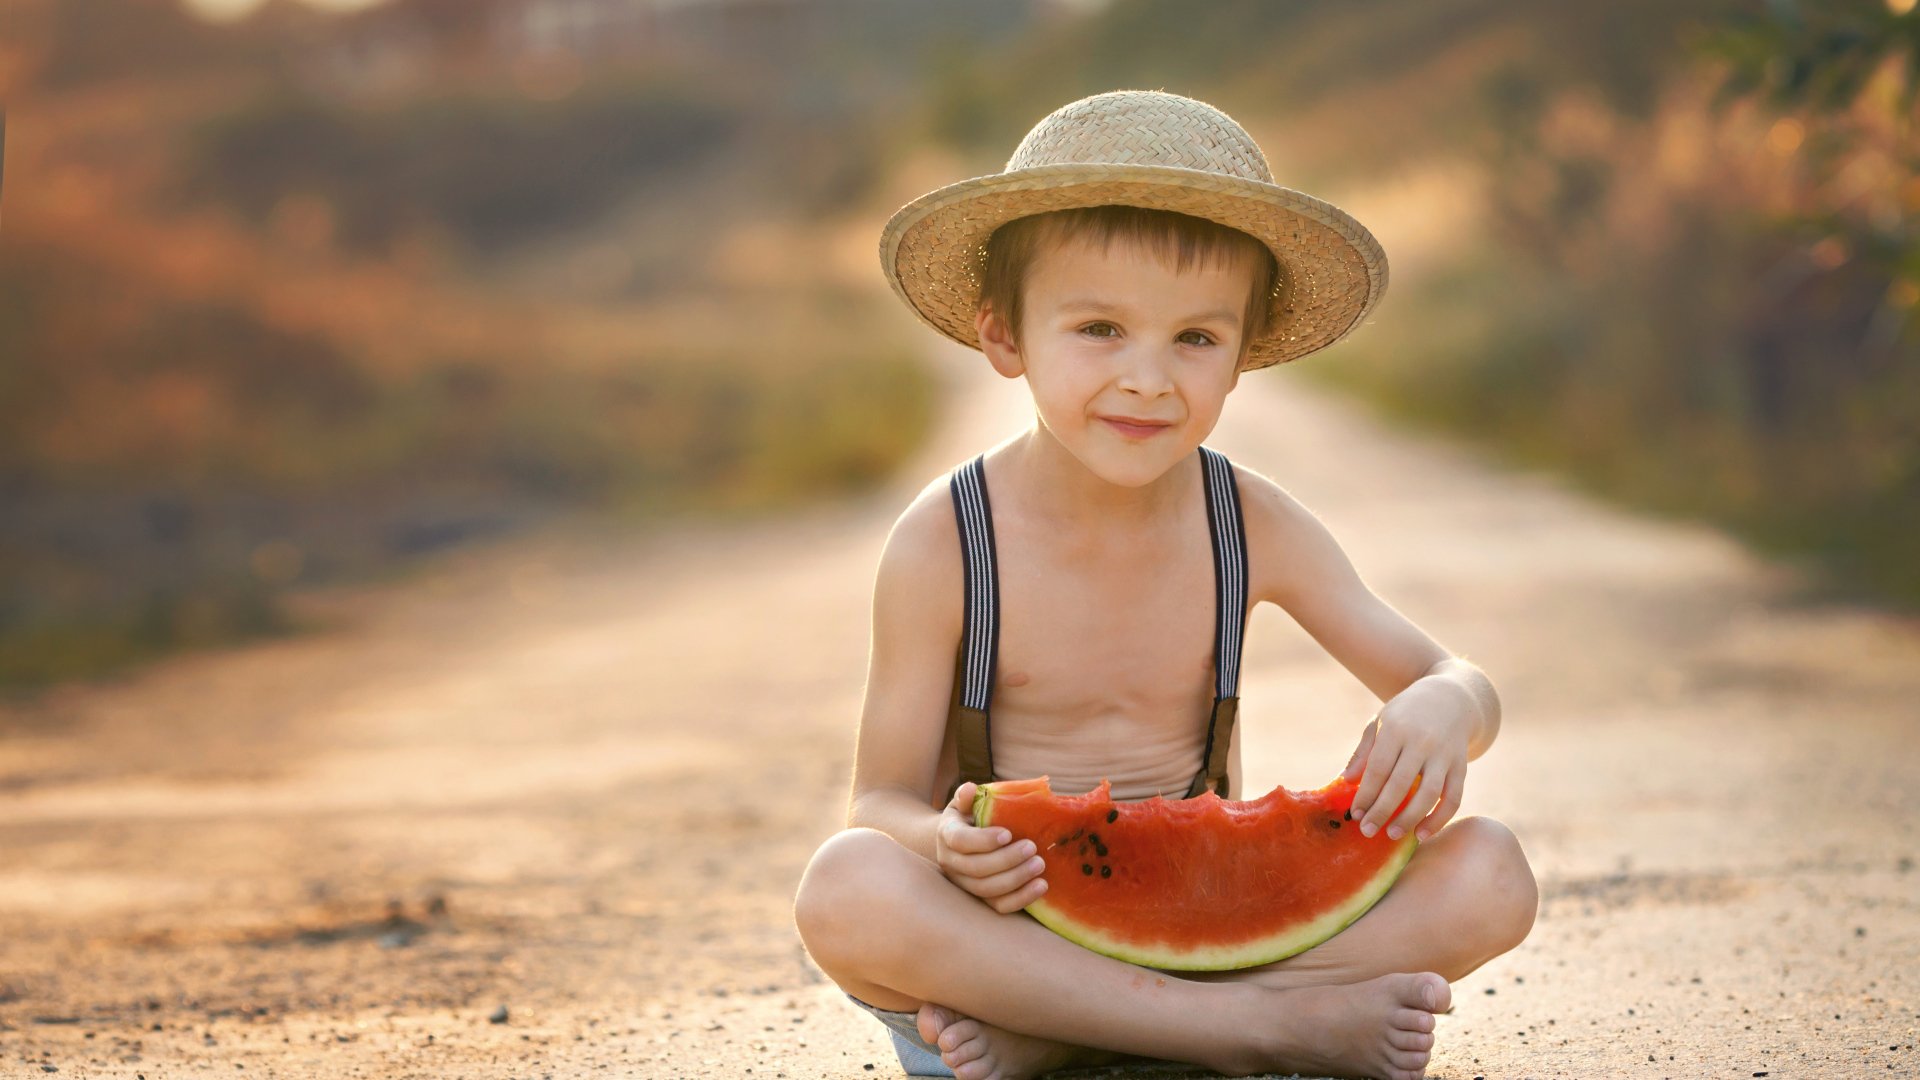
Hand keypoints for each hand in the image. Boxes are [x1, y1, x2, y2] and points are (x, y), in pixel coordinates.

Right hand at [934, 782, 1047, 913]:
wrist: (957, 842)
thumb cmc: (968, 818)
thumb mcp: (964, 803)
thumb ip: (967, 796)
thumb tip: (971, 789)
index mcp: (947, 835)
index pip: (960, 841)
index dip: (983, 840)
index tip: (1008, 834)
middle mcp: (950, 863)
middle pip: (976, 868)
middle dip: (1007, 860)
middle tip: (1032, 848)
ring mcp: (964, 884)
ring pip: (987, 889)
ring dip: (1016, 879)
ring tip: (1039, 865)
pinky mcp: (979, 899)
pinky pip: (998, 906)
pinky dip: (1021, 899)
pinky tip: (1041, 886)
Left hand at [1340, 676, 1473, 842]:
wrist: (1449, 698)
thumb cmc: (1406, 714)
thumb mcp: (1380, 723)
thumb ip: (1364, 751)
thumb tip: (1345, 780)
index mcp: (1396, 729)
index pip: (1378, 768)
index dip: (1366, 794)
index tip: (1355, 814)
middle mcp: (1422, 741)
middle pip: (1401, 784)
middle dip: (1382, 811)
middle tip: (1368, 831)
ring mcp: (1444, 754)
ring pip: (1429, 793)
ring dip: (1410, 818)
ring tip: (1392, 835)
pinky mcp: (1461, 765)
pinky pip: (1453, 797)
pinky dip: (1439, 818)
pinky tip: (1422, 833)